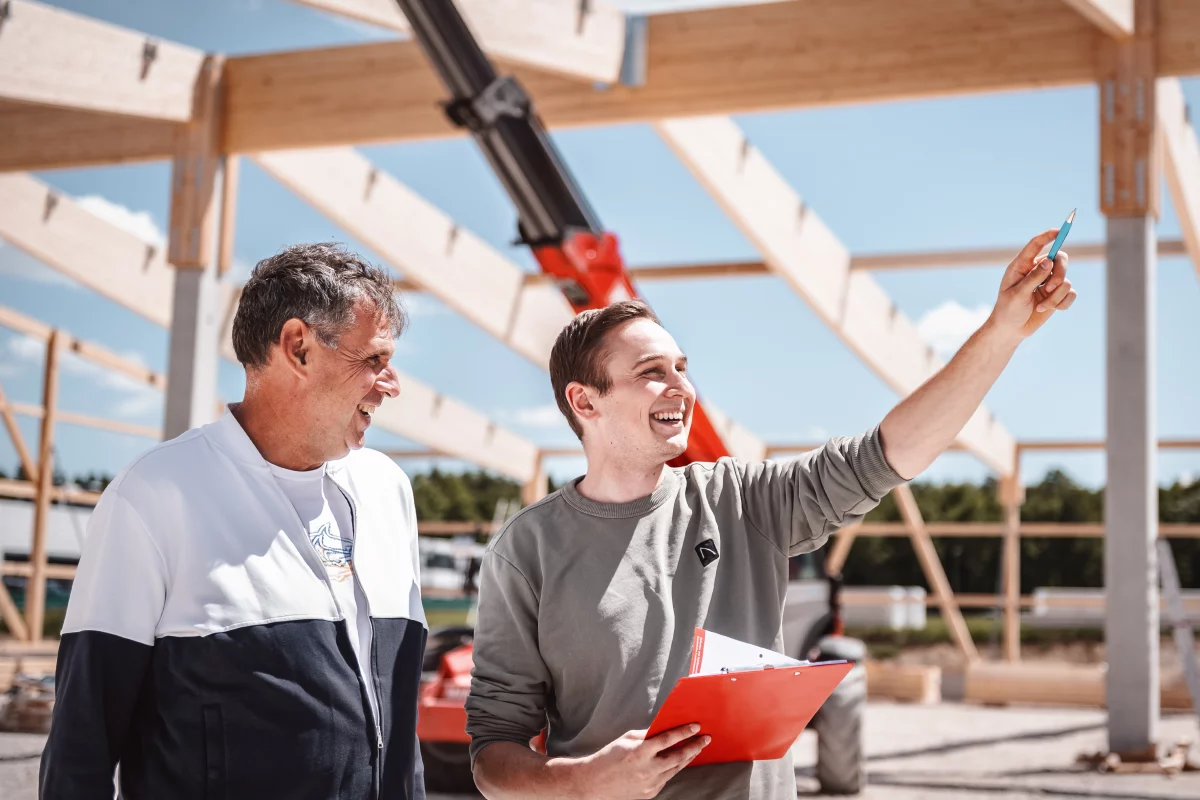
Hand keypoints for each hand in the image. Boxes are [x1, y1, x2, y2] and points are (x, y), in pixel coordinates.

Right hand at [577, 725, 708, 798]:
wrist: (594, 783)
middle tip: (705, 739)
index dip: (684, 732)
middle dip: (694, 746)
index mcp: (640, 751)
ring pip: (675, 769)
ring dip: (687, 758)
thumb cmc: (608, 757)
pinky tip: (678, 762)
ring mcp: (650, 783)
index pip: (668, 739)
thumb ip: (646, 735)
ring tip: (696, 749)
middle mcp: (647, 769)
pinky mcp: (649, 793)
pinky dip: (673, 769)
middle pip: (678, 756)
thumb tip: (663, 729)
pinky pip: (666, 779)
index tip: (696, 726)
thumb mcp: (626, 739)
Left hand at [988, 229, 1077, 339]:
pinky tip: (1048, 309)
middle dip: (1059, 273)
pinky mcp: (1057, 294)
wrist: (1012, 329)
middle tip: (1049, 288)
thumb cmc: (1008, 310)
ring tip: (1041, 306)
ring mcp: (1048, 282)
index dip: (1048, 236)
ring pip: (1065, 280)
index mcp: (1022, 266)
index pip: (1036, 245)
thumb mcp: (1017, 294)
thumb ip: (1033, 278)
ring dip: (1055, 296)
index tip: (1059, 230)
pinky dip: (1061, 303)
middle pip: (1060, 259)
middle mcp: (1037, 270)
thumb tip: (1048, 261)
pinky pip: (1070, 293)